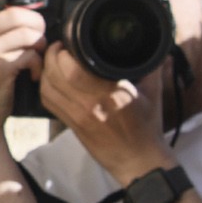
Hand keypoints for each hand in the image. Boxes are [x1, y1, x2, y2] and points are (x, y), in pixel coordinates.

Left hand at [39, 42, 170, 183]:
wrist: (139, 161)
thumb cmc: (147, 128)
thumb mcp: (154, 93)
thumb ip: (152, 66)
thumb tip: (157, 45)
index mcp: (110, 94)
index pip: (74, 69)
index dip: (65, 51)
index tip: (70, 41)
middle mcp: (89, 105)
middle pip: (55, 75)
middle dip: (53, 55)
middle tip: (60, 47)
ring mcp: (77, 117)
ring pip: (47, 88)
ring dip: (46, 70)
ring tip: (54, 59)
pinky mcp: (71, 125)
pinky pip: (48, 103)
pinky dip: (45, 87)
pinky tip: (51, 79)